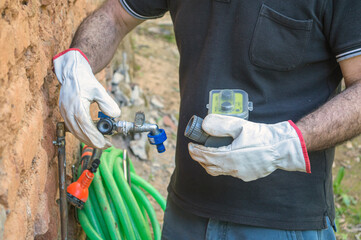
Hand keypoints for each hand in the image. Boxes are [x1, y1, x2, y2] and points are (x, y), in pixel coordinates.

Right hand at [53, 49, 120, 148]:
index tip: (106, 143)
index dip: (96, 137)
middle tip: (107, 145)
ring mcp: (64, 113)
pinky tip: (92, 135)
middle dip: (94, 142)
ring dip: (88, 140)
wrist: (72, 72)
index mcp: (76, 106)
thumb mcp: (99, 89)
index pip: (86, 127)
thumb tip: (115, 115)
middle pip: (80, 133)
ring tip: (102, 142)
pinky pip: (73, 128)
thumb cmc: (85, 80)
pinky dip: (83, 134)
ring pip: (76, 133)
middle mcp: (68, 112)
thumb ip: (107, 103)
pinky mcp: (64, 114)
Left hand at [188, 114, 310, 181]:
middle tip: (195, 150)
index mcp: (229, 156)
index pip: (205, 156)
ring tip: (206, 155)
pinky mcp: (246, 176)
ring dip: (209, 164)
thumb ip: (221, 124)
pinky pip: (228, 173)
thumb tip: (205, 124)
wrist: (282, 148)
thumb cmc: (262, 136)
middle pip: (208, 166)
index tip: (190, 146)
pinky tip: (224, 159)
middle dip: (199, 158)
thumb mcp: (240, 125)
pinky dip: (221, 166)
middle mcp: (232, 168)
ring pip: (218, 171)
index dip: (195, 151)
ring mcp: (240, 174)